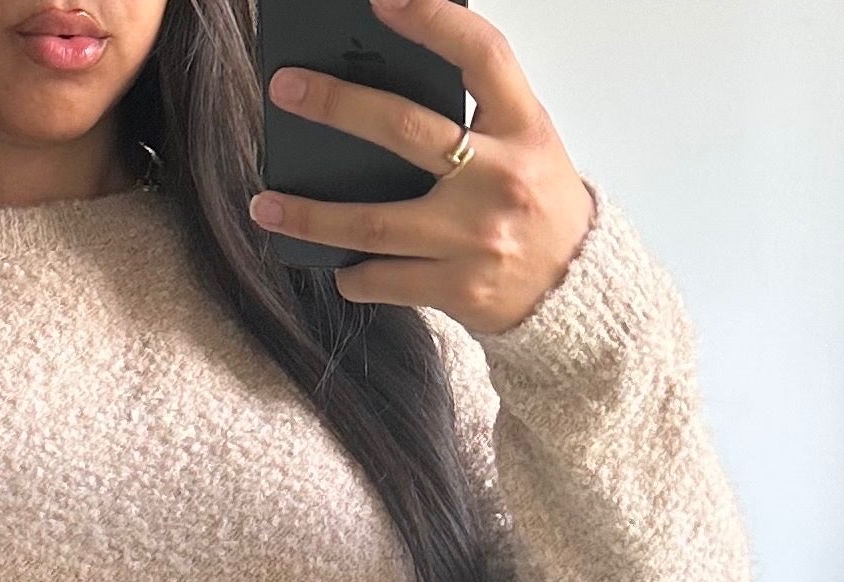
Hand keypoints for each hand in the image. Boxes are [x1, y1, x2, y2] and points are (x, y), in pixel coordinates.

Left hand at [250, 0, 594, 336]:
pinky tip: (336, 264)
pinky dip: (353, 272)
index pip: (480, 55)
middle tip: (286, 90)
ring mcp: (476, 239)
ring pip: (374, 222)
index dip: (432, 19)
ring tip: (266, 206)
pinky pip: (384, 280)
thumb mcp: (524, 141)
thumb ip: (473, 111)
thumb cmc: (538, 205)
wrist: (577, 291)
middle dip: (336, 106)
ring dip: (311, 216)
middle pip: (404, 130)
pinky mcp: (458, 289)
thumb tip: (384, 78)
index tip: (382, 0)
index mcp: (522, 128)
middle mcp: (500, 179)